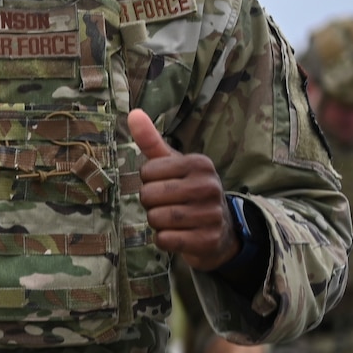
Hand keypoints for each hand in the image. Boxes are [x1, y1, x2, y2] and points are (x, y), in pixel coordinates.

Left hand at [129, 109, 237, 271]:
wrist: (219, 229)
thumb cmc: (188, 191)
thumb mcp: (172, 164)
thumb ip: (151, 141)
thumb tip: (133, 113)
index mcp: (199, 164)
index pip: (146, 172)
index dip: (148, 182)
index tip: (165, 185)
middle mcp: (209, 186)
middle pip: (149, 196)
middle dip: (151, 203)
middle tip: (168, 204)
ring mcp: (211, 214)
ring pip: (156, 219)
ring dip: (157, 222)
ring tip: (173, 219)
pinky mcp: (207, 239)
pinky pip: (165, 239)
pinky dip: (164, 239)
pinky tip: (178, 234)